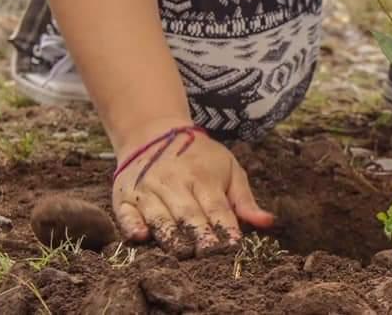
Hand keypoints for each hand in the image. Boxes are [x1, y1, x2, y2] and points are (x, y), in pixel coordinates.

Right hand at [111, 129, 273, 257]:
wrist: (154, 133)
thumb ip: (244, 199)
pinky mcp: (124, 197)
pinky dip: (132, 225)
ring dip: (171, 237)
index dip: (225, 229)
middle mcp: (174, 183)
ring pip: (160, 218)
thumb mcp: (228, 168)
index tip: (234, 248)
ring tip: (183, 254)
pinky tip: (141, 237)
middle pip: (189, 216)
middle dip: (200, 237)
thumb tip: (267, 222)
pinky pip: (126, 214)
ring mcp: (147, 190)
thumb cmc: (199, 157)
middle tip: (210, 258)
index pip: (217, 208)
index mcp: (203, 177)